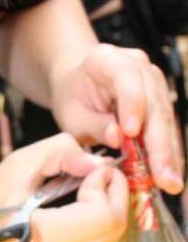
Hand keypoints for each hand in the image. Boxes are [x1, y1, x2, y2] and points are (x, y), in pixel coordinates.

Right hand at [0, 134, 127, 241]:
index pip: (102, 216)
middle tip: (104, 174)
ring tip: (93, 190)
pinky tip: (83, 212)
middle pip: (114, 230)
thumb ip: (58, 153)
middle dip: (116, 196)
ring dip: (110, 211)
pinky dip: (99, 228)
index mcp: (40, 240)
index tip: (97, 168)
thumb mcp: (13, 168)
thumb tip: (97, 163)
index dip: (108, 186)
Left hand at [50, 42, 183, 193]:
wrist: (78, 85)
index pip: (126, 78)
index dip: (132, 105)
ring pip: (165, 117)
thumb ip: (94, 124)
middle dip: (158, 143)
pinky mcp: (160, 98)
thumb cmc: (73, 97)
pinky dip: (167, 151)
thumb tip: (118, 138)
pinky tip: (169, 173)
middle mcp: (137, 64)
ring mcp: (153, 80)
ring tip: (170, 182)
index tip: (132, 132)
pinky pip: (166, 126)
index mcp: (107, 59)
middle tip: (162, 176)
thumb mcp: (71, 114)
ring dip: (168, 152)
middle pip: (153, 103)